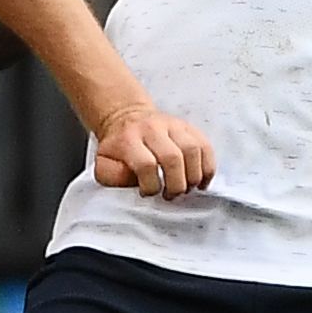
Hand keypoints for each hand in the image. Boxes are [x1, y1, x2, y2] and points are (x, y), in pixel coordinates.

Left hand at [91, 104, 214, 200]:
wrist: (127, 118)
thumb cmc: (117, 147)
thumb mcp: (104, 163)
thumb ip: (113, 177)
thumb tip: (134, 183)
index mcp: (129, 139)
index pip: (146, 165)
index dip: (151, 186)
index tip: (149, 193)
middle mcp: (152, 128)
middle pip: (173, 158)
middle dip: (175, 184)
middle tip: (171, 194)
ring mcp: (172, 125)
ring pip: (192, 150)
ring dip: (193, 176)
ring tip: (186, 188)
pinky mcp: (187, 126)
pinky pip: (205, 146)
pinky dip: (207, 167)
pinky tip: (201, 180)